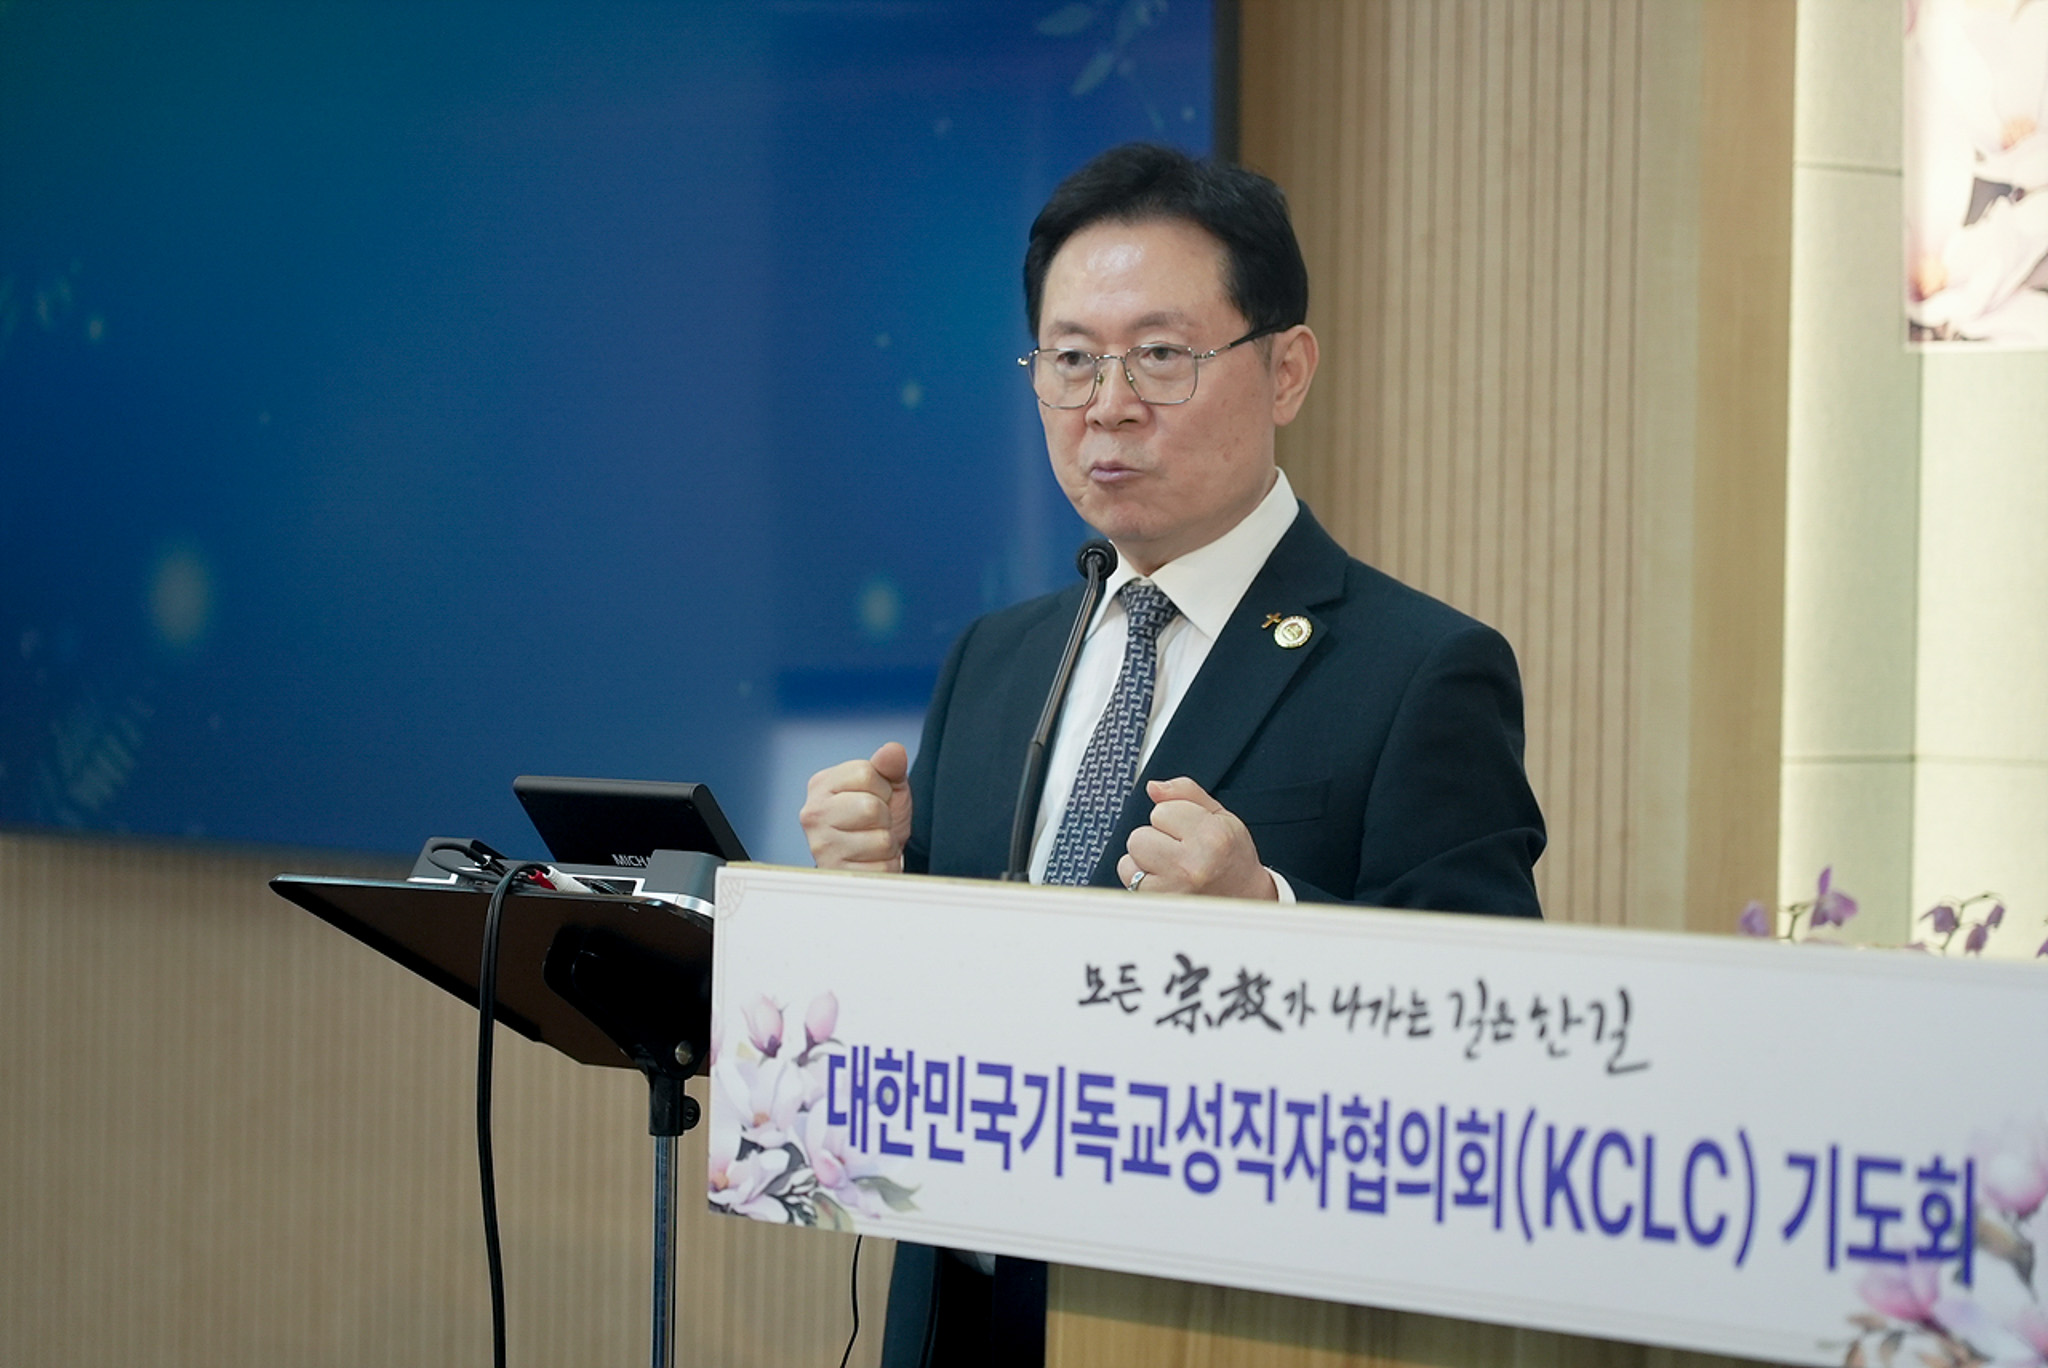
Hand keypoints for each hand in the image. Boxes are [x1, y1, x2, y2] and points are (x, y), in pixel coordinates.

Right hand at [799, 742, 911, 872]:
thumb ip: (890, 765)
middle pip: (871, 807)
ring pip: (880, 840)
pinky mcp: (836, 876)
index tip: (877, 798)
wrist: (873, 860)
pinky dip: (886, 867)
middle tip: (876, 824)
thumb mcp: (888, 786)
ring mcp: (821, 847)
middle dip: (885, 817)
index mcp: (822, 784)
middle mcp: (813, 814)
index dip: (883, 787)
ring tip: (874, 844)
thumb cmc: (877, 820)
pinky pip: (881, 868)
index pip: (865, 773)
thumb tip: (893, 750)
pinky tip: (871, 862)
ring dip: (887, 845)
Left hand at [1116, 776, 1275, 900]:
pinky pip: (1129, 877)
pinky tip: (1165, 879)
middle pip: (1140, 835)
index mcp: (1212, 837)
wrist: (1244, 897)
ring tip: (1172, 865)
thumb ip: (1186, 792)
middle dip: (1156, 837)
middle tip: (1180, 849)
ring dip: (1146, 858)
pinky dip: (1140, 876)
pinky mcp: (1160, 902)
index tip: (1191, 831)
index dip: (1173, 817)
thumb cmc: (1232, 857)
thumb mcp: (1221, 815)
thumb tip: (1153, 787)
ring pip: (1131, 856)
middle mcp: (1192, 864)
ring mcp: (1174, 888)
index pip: (1161, 811)